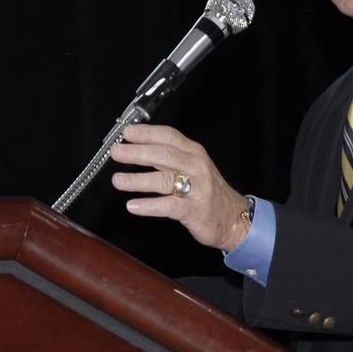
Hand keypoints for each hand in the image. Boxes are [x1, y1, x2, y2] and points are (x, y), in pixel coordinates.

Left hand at [109, 123, 249, 251]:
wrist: (235, 218)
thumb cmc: (209, 192)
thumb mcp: (194, 167)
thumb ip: (169, 158)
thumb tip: (137, 149)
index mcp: (194, 153)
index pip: (169, 137)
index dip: (147, 133)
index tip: (127, 133)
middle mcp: (196, 167)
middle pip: (164, 155)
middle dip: (138, 153)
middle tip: (117, 153)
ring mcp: (197, 189)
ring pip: (164, 180)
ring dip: (138, 180)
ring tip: (118, 180)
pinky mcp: (195, 210)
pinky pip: (169, 206)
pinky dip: (149, 206)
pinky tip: (133, 206)